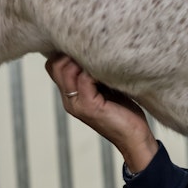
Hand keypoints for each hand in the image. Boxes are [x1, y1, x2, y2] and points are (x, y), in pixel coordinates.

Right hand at [45, 54, 158, 173]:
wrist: (135, 139)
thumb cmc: (124, 113)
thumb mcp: (105, 88)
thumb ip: (94, 75)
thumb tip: (93, 49)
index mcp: (70, 96)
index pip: (53, 65)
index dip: (65, 52)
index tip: (86, 48)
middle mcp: (69, 100)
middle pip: (55, 65)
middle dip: (73, 52)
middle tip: (95, 53)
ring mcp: (77, 104)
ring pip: (66, 69)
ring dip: (84, 60)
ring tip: (103, 62)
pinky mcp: (90, 107)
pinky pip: (84, 79)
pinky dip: (96, 70)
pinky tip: (110, 72)